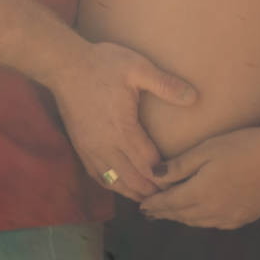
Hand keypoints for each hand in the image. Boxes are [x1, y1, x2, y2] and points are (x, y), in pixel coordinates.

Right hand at [50, 41, 196, 201]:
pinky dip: (114, 184)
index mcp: (124, 129)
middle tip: (169, 194)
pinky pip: (98, 176)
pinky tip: (121, 184)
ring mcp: (91, 149)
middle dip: (152, 189)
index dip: (165, 176)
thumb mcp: (138, 68)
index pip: (149, 165)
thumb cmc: (103, 64)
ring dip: (134, 191)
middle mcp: (107, 146)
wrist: (65, 66)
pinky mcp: (81, 147)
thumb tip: (194, 97)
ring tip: (149, 195)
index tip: (179, 180)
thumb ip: (165, 84)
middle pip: (133, 180)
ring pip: (115, 182)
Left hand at [139, 124, 259, 228]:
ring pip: (198, 222)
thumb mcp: (206, 149)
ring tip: (171, 213)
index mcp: (201, 194)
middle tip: (150, 211)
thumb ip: (179, 165)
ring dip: (182, 217)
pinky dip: (201, 219)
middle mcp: (213, 212)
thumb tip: (153, 175)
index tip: (141, 205)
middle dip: (164, 213)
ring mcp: (230, 217)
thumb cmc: (242, 145)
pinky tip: (200, 214)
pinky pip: (215, 223)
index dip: (154, 205)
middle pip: (182, 215)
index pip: (170, 203)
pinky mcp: (245, 217)